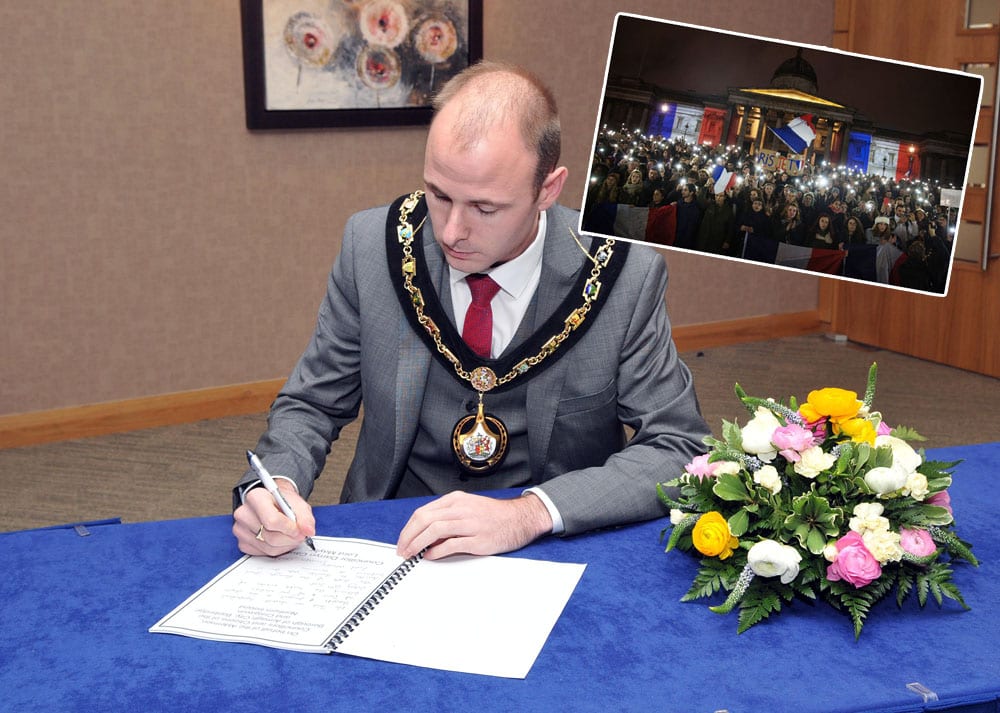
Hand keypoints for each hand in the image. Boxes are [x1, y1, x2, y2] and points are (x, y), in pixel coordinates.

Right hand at [232, 480, 315, 556]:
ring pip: (268, 547)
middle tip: (299, 535)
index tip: (299, 530)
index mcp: (256, 497)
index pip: (272, 520)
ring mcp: (240, 529)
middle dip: (289, 539)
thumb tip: (308, 531)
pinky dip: (276, 550)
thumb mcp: (299, 505)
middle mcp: (244, 513)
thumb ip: (305, 518)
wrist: (274, 504)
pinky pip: (263, 553)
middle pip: (269, 536)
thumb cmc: (284, 503)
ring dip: (285, 545)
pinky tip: (280, 540)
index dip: (289, 528)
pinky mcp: (242, 542)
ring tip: (291, 536)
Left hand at [396, 491, 552, 559]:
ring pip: (435, 530)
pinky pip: (451, 544)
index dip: (408, 528)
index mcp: (456, 500)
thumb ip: (448, 516)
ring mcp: (470, 523)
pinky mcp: (478, 539)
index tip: (402, 540)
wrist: (520, 518)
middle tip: (402, 550)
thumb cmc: (494, 515)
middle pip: (425, 520)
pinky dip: (436, 551)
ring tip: (411, 554)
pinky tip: (430, 556)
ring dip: (418, 544)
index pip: (423, 512)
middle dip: (409, 536)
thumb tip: (425, 533)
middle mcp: (461, 509)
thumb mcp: (468, 507)